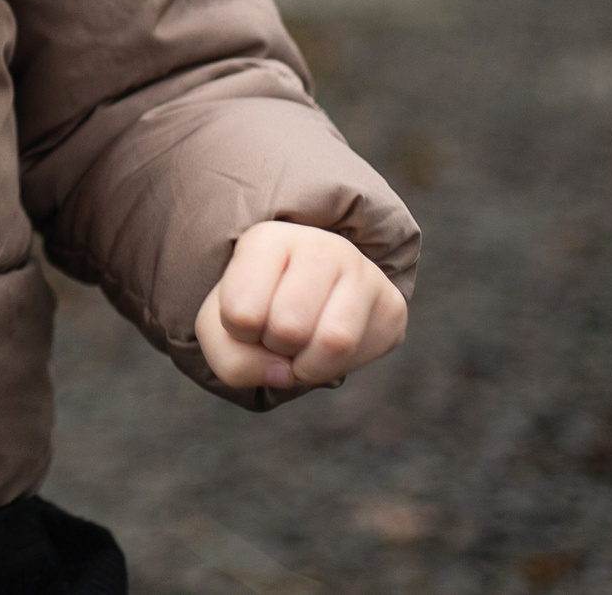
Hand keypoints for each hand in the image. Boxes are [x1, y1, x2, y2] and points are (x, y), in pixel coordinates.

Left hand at [195, 220, 407, 391]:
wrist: (299, 305)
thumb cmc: (253, 312)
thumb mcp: (220, 334)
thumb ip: (233, 361)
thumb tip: (289, 373)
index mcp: (267, 238)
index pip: (241, 313)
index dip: (238, 331)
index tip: (245, 312)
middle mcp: (320, 244)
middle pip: (289, 329)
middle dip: (275, 348)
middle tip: (276, 330)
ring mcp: (363, 271)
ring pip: (332, 343)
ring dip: (306, 364)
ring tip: (300, 343)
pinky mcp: (391, 305)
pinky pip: (359, 358)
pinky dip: (333, 369)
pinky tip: (324, 347)